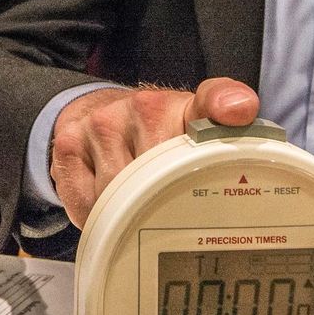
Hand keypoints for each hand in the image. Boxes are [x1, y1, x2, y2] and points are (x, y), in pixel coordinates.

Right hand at [49, 77, 259, 225]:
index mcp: (186, 106)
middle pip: (163, 174)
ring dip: (130, 214)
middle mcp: (144, 106)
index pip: (212, 98)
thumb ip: (228, 135)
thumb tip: (244, 117)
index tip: (239, 112)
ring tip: (139, 207)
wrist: (100, 114)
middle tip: (177, 215)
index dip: (227, 105)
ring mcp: (103, 124)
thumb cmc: (159, 135)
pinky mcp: (69, 145)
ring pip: (122, 194)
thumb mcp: (198, 133)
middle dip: (170, 200)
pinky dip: (98, 216)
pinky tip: (109, 205)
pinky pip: (88, 202)